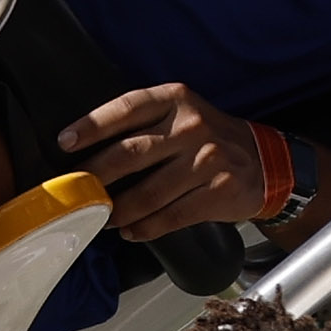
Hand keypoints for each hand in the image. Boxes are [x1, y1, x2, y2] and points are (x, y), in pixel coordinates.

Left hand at [59, 81, 283, 240]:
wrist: (265, 161)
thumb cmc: (208, 138)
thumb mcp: (181, 114)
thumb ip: (143, 124)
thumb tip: (88, 151)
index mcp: (176, 99)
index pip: (128, 108)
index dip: (93, 125)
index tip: (65, 142)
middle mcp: (192, 126)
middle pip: (132, 153)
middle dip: (98, 176)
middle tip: (78, 191)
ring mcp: (208, 159)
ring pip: (150, 191)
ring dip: (119, 210)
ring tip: (101, 218)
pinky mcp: (220, 191)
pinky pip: (172, 216)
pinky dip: (146, 227)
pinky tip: (131, 231)